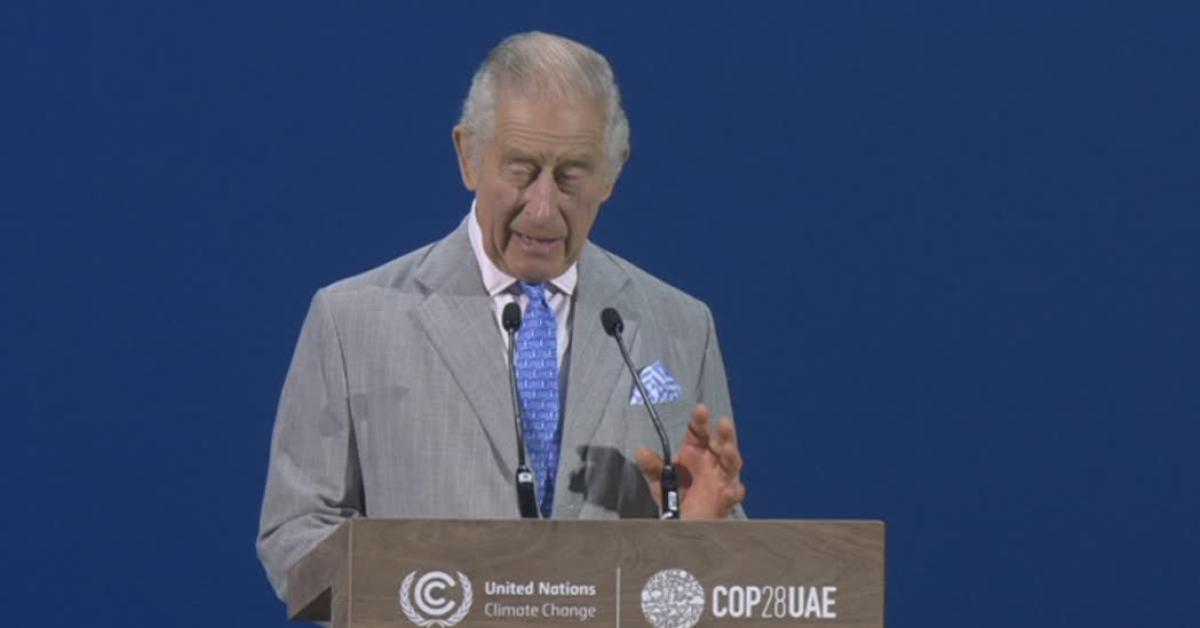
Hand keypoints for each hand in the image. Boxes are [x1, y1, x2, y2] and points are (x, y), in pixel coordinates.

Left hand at [636, 403, 745, 518]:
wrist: (682, 521)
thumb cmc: (675, 493)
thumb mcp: (660, 479)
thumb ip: (652, 465)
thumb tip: (640, 451)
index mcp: (696, 451)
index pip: (699, 431)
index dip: (701, 421)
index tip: (700, 410)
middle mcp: (712, 461)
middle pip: (721, 443)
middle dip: (724, 433)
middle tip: (723, 423)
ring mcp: (721, 479)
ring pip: (731, 464)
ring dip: (731, 456)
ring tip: (727, 449)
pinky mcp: (725, 499)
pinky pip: (733, 494)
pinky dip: (734, 491)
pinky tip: (731, 490)